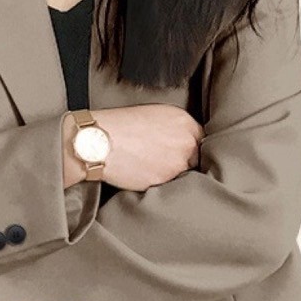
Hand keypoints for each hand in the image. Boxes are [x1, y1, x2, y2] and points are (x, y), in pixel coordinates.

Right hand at [62, 105, 202, 190]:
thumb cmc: (119, 125)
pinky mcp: (165, 180)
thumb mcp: (153, 114)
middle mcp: (186, 141)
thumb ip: (174, 127)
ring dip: (172, 175)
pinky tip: (143, 175)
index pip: (201, 139)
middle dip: (184, 162)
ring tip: (150, 168)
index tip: (180, 153)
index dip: (190, 148)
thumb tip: (181, 140)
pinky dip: (159, 183)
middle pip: (196, 159)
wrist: (99, 141)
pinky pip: (168, 186)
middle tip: (163, 162)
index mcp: (184, 121)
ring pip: (184, 175)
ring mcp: (177, 163)